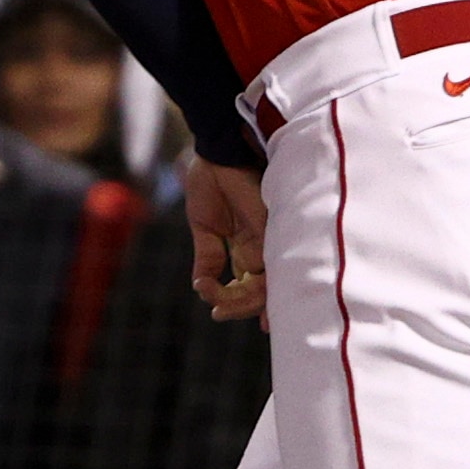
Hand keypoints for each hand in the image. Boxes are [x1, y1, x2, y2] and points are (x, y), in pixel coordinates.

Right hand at [185, 155, 266, 322]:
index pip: (250, 286)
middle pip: (258, 292)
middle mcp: (260, 247)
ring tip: (216, 307)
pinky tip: (225, 291)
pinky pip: (266, 268)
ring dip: (238, 302)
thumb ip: (207, 258)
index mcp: (246, 248)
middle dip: (237, 308)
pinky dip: (246, 287)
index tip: (216, 313)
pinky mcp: (268, 229)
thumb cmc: (211, 181)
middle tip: (217, 314)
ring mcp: (267, 239)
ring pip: (264, 287)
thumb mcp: (204, 227)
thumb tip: (201, 288)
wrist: (215, 154)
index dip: (236, 304)